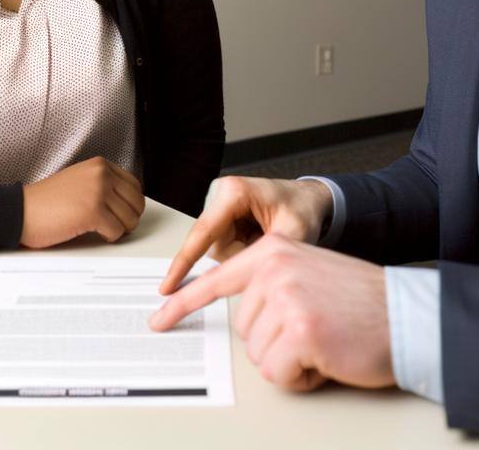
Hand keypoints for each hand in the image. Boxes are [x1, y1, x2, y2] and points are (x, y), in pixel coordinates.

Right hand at [20, 156, 144, 247]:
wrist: (20, 211)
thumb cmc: (45, 202)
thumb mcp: (79, 180)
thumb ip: (101, 184)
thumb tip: (126, 202)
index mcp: (99, 165)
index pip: (134, 185)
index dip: (131, 204)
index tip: (122, 213)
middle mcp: (101, 174)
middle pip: (136, 202)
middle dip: (129, 218)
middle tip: (115, 226)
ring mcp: (98, 192)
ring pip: (129, 219)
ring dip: (119, 229)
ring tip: (102, 229)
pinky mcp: (92, 212)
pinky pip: (116, 231)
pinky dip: (108, 237)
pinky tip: (93, 233)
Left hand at [150, 235, 394, 391]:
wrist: (405, 314)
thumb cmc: (362, 301)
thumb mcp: (310, 273)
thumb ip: (274, 282)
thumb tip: (244, 313)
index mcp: (274, 251)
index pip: (218, 280)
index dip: (185, 304)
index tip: (159, 318)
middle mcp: (274, 269)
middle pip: (244, 331)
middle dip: (277, 343)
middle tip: (317, 329)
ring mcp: (285, 298)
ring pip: (260, 355)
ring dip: (291, 360)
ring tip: (325, 339)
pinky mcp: (299, 331)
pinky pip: (279, 375)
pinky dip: (303, 376)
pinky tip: (329, 355)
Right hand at [159, 175, 332, 293]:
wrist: (310, 199)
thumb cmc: (303, 208)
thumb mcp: (293, 234)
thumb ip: (267, 258)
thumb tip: (247, 282)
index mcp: (234, 192)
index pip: (202, 233)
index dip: (184, 262)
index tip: (168, 287)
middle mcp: (221, 195)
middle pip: (213, 246)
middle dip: (240, 254)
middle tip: (267, 241)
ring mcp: (220, 205)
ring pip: (218, 250)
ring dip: (243, 253)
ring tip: (265, 236)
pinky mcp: (223, 216)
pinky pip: (225, 248)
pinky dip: (243, 250)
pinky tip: (259, 236)